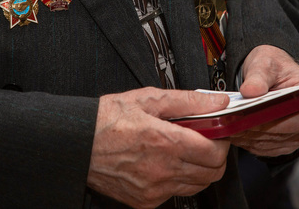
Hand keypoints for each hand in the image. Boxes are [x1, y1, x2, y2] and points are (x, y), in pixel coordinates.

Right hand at [87, 87, 230, 208]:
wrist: (76, 143)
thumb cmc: (107, 119)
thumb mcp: (148, 99)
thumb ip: (189, 101)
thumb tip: (217, 101)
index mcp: (165, 142)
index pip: (215, 152)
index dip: (222, 140)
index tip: (216, 130)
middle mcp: (162, 170)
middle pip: (212, 173)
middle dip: (215, 155)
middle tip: (204, 139)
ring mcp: (154, 189)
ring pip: (197, 185)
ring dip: (199, 168)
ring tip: (184, 149)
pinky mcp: (145, 201)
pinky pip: (176, 193)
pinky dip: (178, 179)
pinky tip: (166, 162)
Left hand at [230, 45, 298, 156]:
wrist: (270, 74)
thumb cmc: (273, 67)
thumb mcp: (264, 63)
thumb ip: (258, 76)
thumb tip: (251, 91)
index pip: (296, 116)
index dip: (271, 120)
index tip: (247, 119)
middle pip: (284, 133)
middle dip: (255, 131)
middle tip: (230, 125)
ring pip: (273, 143)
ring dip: (249, 139)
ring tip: (228, 129)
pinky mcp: (287, 142)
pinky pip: (267, 148)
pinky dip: (249, 143)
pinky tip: (235, 134)